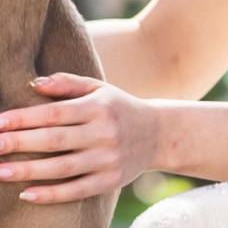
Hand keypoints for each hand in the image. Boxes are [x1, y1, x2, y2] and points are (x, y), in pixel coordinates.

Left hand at [0, 73, 157, 203]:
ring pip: (62, 167)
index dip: (24, 118)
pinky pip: (76, 190)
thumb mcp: (99, 89)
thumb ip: (68, 84)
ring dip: (27, 170)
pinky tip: (26, 193)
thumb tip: (33, 83)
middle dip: (19, 143)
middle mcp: (104, 131)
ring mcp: (108, 158)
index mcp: (99, 106)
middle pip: (55, 139)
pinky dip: (50, 194)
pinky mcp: (110, 180)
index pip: (55, 112)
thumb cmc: (119, 108)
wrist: (158, 133)